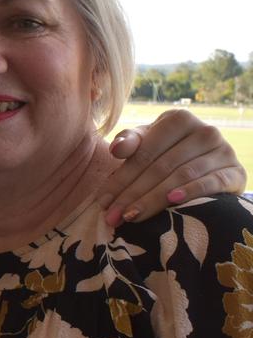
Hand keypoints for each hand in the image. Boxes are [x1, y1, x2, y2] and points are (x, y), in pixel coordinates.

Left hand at [98, 108, 245, 225]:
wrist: (213, 169)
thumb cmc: (170, 154)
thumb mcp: (149, 144)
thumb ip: (131, 142)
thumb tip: (117, 149)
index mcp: (178, 120)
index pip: (144, 153)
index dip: (120, 179)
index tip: (102, 202)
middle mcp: (204, 131)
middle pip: (160, 167)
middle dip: (132, 195)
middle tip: (114, 217)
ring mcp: (223, 151)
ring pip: (181, 176)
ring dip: (153, 199)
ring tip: (132, 217)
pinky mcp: (236, 172)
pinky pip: (212, 183)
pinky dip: (191, 192)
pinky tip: (172, 202)